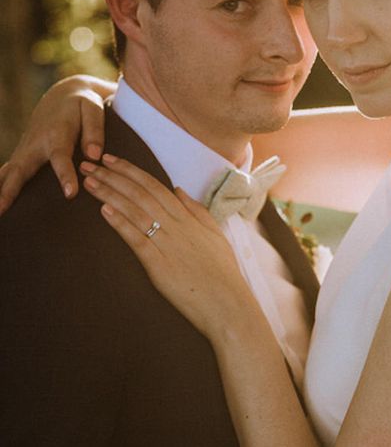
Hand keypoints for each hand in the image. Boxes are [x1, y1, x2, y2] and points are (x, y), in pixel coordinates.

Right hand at [0, 75, 114, 213]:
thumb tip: (94, 156)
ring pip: (9, 172)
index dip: (65, 174)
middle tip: (1, 209)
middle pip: (21, 169)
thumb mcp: (92, 109)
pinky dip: (0, 186)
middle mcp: (36, 143)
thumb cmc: (82, 103)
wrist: (64, 93)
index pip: (60, 157)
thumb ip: (94, 130)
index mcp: (57, 133)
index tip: (70, 193)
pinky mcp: (22, 154)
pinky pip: (8, 172)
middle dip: (10, 189)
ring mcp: (25, 149)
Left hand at [81, 154, 258, 338]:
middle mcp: (176, 225)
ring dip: (110, 194)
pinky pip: (137, 238)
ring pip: (135, 211)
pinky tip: (104, 211)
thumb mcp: (214, 233)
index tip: (112, 161)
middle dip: (114, 177)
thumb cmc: (222, 272)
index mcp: (188, 217)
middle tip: (90, 164)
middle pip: (141, 194)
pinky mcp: (159, 264)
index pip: (155, 186)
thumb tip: (178, 189)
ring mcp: (167, 243)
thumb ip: (196, 210)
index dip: (132, 172)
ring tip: (90, 183)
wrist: (227, 302)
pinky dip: (120, 223)